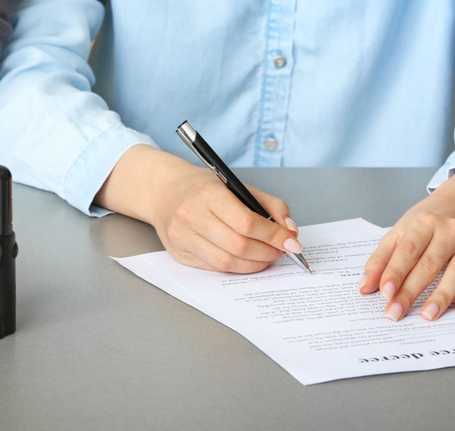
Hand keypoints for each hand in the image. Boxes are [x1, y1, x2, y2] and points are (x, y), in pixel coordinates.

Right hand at [96, 145, 301, 272]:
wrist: (162, 191)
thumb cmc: (202, 187)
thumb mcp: (237, 186)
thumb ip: (270, 205)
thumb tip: (290, 231)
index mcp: (208, 194)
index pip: (247, 223)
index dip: (274, 236)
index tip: (292, 242)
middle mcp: (191, 216)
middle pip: (239, 245)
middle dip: (267, 252)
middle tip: (280, 251)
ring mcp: (182, 237)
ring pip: (226, 262)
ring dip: (254, 264)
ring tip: (266, 257)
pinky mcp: (179, 253)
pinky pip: (213, 267)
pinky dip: (235, 267)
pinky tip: (245, 260)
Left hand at [362, 176, 454, 320]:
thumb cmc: (424, 222)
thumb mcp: (399, 233)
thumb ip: (381, 259)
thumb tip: (366, 286)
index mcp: (421, 224)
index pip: (406, 251)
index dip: (395, 272)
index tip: (384, 291)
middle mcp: (446, 231)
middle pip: (427, 264)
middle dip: (409, 290)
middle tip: (395, 311)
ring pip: (453, 272)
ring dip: (439, 296)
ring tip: (426, 315)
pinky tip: (446, 305)